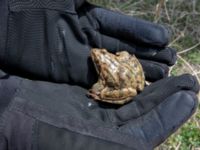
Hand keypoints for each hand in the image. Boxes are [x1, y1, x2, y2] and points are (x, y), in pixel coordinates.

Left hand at [0, 0, 175, 87]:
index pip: (123, 27)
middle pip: (123, 48)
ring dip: (136, 72)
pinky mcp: (71, 74)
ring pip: (114, 66)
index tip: (164, 39)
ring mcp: (82, 57)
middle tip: (169, 63)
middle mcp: (89, 38)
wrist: (6, 27)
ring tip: (160, 77)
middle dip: (147, 55)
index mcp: (90, 17)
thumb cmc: (32, 4)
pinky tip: (133, 87)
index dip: (143, 33)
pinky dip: (116, 84)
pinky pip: (98, 79)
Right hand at [0, 73, 198, 149]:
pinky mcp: (85, 100)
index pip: (148, 132)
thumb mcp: (103, 146)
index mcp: (113, 148)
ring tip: (173, 72)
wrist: (12, 120)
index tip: (191, 95)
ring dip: (152, 86)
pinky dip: (128, 79)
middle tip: (189, 81)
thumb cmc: (50, 138)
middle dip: (167, 98)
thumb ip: (137, 141)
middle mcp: (107, 135)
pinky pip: (113, 89)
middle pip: (143, 114)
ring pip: (130, 99)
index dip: (170, 114)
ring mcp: (95, 116)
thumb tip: (172, 122)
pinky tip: (141, 69)